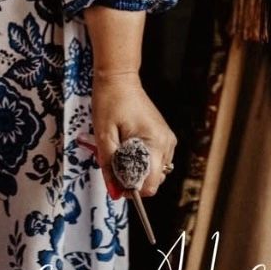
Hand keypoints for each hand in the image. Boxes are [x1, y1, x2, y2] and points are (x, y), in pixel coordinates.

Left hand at [90, 72, 176, 198]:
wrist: (119, 77)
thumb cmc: (110, 101)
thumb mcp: (103, 134)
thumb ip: (109, 164)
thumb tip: (115, 192)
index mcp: (155, 144)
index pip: (151, 184)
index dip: (131, 189)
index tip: (114, 181)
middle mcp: (167, 144)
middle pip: (153, 180)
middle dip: (132, 178)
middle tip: (112, 162)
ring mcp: (167, 139)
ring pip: (153, 171)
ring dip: (135, 169)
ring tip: (118, 151)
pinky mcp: (163, 136)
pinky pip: (154, 159)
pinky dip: (140, 160)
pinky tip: (126, 146)